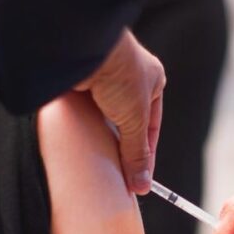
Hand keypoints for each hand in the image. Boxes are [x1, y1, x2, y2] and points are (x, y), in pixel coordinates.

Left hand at [74, 30, 164, 194]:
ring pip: (105, 118)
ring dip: (101, 136)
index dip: (145, 154)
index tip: (139, 178)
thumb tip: (142, 185)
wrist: (84, 47)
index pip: (152, 125)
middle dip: (122, 146)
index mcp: (153, 80)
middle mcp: (130, 77)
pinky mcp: (82, 81)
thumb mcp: (135, 119)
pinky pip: (85, 111)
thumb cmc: (120, 73)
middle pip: (127, 123)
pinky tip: (81, 141)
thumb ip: (137, 153)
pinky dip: (84, 127)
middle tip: (117, 174)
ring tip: (98, 160)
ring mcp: (104, 78)